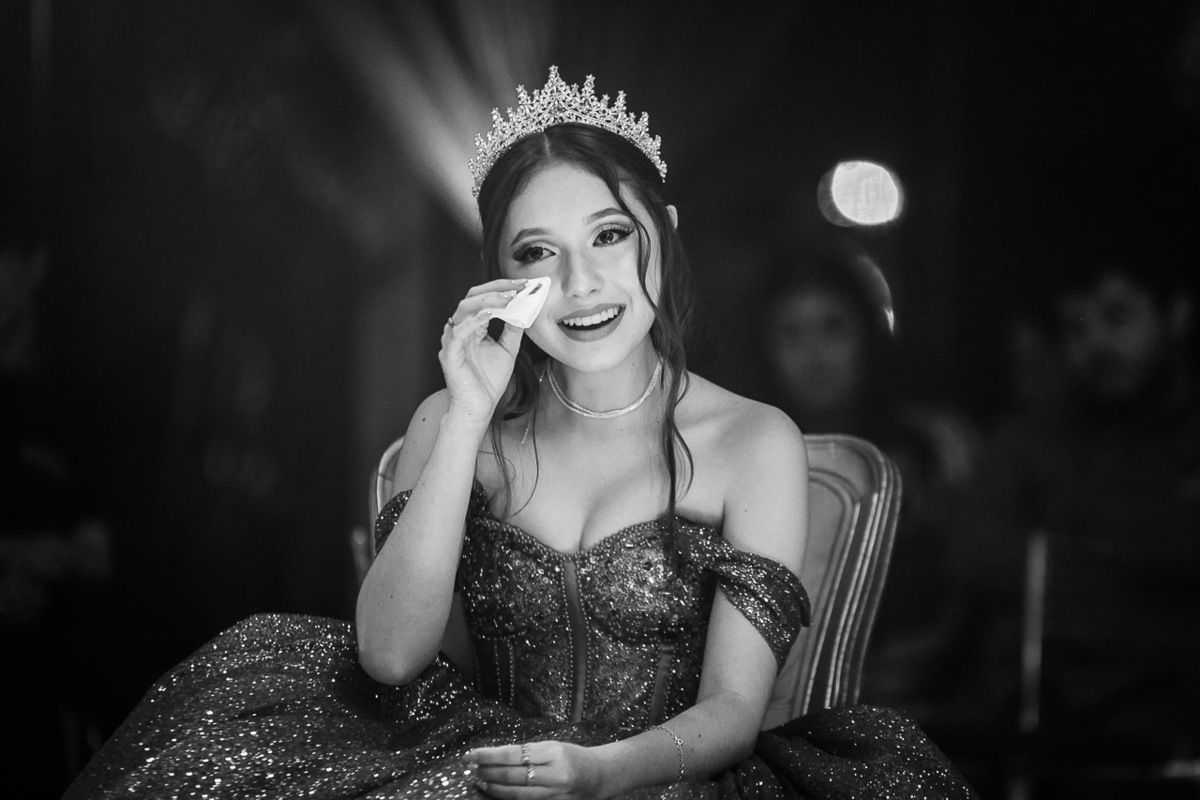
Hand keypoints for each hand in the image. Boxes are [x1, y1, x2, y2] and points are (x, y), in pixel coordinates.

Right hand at [439, 278, 527, 427]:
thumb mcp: (508, 350)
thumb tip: (524, 309)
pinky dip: (473, 321)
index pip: (484, 299)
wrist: (479, 407)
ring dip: (487, 301)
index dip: (503, 289)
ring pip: (464, 310)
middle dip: (496, 288)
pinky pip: (458, 332)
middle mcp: (461, 329)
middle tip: (518, 287)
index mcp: (473, 327)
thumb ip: (513, 329)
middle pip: (472, 297)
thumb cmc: (488, 381)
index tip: (524, 285)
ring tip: (507, 298)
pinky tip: (488, 315)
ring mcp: (453, 340)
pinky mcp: (449, 354)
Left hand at [466, 740, 602, 799]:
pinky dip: (507, 798)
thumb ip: (527, 753)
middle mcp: (555, 774)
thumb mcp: (552, 747)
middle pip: (513, 775)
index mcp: (554, 752)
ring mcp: (555, 794)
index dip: (489, 755)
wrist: (599, 776)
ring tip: (479, 780)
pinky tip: (495, 793)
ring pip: (516, 794)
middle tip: (471, 768)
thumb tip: (494, 757)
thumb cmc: (572, 756)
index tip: (470, 754)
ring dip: (493, 787)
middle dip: (488, 772)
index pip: (514, 754)